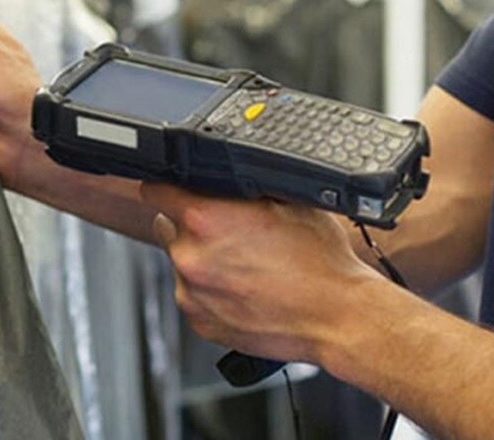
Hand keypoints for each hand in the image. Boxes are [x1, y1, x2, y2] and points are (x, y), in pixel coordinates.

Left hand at [145, 183, 384, 364]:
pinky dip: (210, 289)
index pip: (157, 189)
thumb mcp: (287, 198)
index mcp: (204, 219)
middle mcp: (190, 256)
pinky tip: (244, 287)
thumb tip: (221, 172)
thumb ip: (242, 184)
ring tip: (245, 264)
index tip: (176, 188)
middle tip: (230, 230)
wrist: (337, 316)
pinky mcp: (199, 322)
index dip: (168, 185)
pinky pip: (194, 294)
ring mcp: (191, 293)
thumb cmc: (320, 262)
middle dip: (192, 224)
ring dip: (203, 258)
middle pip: (168, 226)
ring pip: (182, 262)